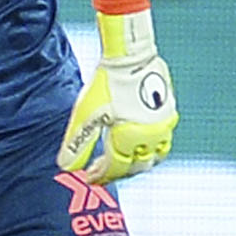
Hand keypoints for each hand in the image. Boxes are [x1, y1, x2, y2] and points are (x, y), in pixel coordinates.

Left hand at [61, 9, 175, 182]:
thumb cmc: (106, 83)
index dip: (100, 175)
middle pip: (136, 166)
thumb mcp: (85, 115)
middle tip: (102, 173)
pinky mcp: (168, 115)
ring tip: (120, 163)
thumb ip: (77, 144)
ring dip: (137, 164)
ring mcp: (163, 126)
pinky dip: (150, 150)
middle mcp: (151, 136)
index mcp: (129, 137)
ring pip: (153, 157)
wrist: (130, 57)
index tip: (89, 178)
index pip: (115, 167)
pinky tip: (139, 146)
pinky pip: (163, 142)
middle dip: (118, 172)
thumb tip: (66, 167)